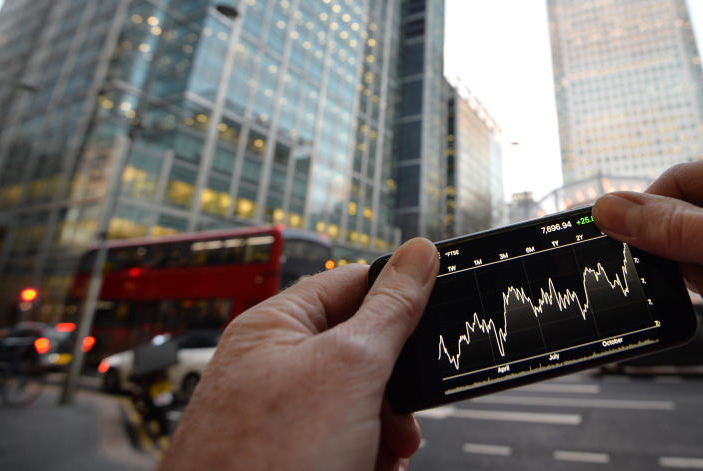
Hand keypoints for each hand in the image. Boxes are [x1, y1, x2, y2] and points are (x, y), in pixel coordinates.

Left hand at [159, 237, 439, 470]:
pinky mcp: (294, 458)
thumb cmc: (265, 461)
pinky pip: (347, 441)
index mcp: (276, 326)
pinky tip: (370, 468)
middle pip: (363, 350)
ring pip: (361, 403)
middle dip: (395, 384)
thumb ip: (391, 308)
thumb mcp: (350, 367)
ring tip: (385, 450)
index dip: (397, 296)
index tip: (437, 308)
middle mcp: (274, 368)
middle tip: (405, 405)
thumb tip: (418, 253)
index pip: (352, 283)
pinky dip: (368, 455)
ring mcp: (282, 418)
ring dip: (386, 428)